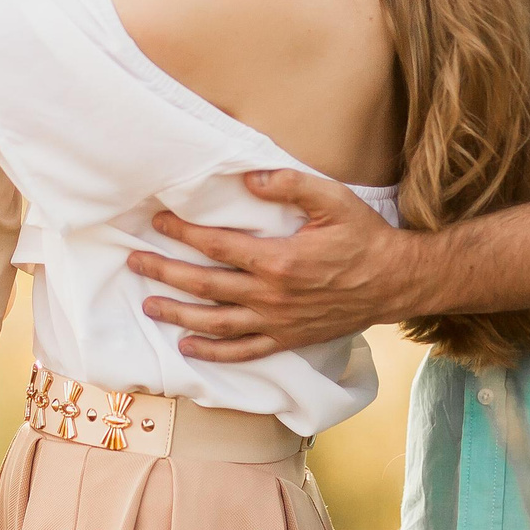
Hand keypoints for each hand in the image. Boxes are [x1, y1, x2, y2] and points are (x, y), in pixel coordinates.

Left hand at [130, 170, 421, 361]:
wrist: (395, 282)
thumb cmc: (363, 237)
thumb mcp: (332, 199)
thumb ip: (290, 184)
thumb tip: (248, 178)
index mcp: (278, 260)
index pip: (216, 246)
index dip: (183, 232)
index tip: (159, 221)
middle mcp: (271, 296)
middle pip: (205, 285)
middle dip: (165, 272)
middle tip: (134, 261)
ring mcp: (277, 322)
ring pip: (216, 322)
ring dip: (178, 313)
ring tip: (148, 303)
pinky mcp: (287, 338)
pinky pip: (243, 351)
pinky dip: (213, 352)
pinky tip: (188, 346)